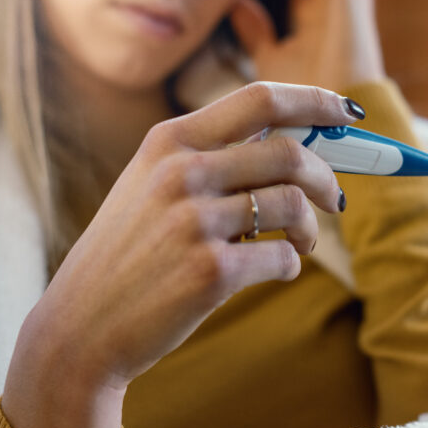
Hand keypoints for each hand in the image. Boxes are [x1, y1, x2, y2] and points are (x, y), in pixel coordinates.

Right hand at [0, 82, 363, 427]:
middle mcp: (181, 172)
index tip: (346, 112)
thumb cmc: (128, 255)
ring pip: (293, 205)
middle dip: (327, 177)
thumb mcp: (151, 186)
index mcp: (169, 142)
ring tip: (299, 242)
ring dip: (310, 227)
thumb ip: (211, 159)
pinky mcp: (211, 271)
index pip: (260, 99)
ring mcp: (194, 221)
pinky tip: (275, 270)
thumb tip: (295, 142)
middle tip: (337, 199)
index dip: (315, 101)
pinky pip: (282, 257)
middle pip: (290, 153)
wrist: (81, 328)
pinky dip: (289, 264)